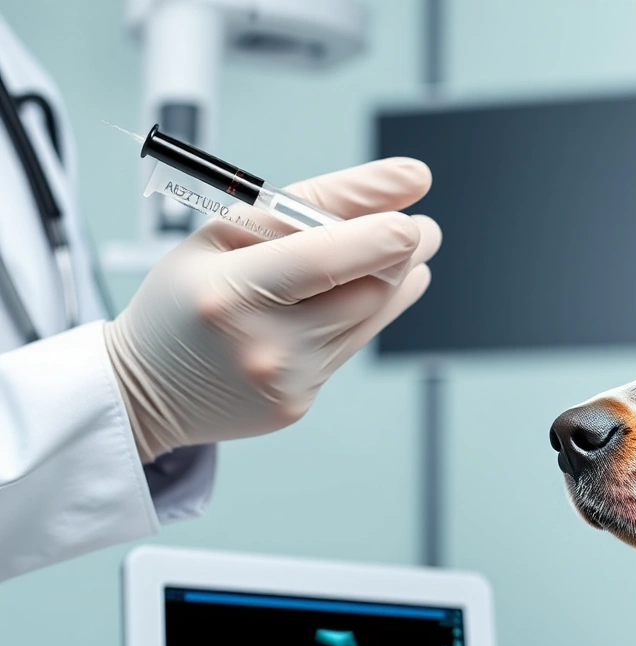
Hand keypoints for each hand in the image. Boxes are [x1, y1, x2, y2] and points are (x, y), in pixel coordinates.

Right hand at [105, 158, 442, 462]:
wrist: (146, 388)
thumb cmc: (184, 298)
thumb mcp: (217, 239)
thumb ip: (295, 214)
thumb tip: (393, 199)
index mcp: (227, 291)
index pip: (324, 257)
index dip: (379, 226)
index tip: (417, 187)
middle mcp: (261, 341)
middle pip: (366, 286)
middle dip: (405, 246)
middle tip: (422, 224)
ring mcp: (285, 379)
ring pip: (370, 314)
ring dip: (400, 275)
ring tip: (409, 247)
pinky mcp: (299, 402)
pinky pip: (352, 344)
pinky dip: (372, 309)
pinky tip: (376, 287)